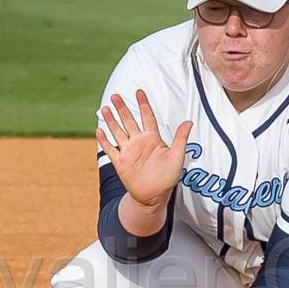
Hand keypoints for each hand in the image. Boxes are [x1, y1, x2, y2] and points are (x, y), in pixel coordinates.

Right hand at [97, 90, 192, 208]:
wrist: (154, 196)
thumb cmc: (168, 177)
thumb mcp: (177, 156)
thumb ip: (181, 138)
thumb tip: (189, 122)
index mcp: (152, 139)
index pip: (147, 117)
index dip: (143, 104)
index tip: (139, 92)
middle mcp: (139, 142)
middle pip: (129, 121)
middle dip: (122, 108)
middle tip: (115, 96)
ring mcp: (128, 151)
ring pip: (118, 132)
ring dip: (111, 120)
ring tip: (105, 108)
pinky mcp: (120, 162)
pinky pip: (110, 149)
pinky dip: (104, 140)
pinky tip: (99, 130)